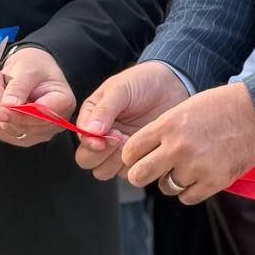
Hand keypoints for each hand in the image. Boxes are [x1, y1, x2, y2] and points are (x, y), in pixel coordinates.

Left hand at [0, 46, 75, 146]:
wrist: (30, 69)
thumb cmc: (35, 65)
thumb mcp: (28, 68)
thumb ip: (18, 87)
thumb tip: (7, 106)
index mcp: (63, 103)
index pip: (41, 116)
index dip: (18, 115)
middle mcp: (55, 123)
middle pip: (24, 126)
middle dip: (3, 107)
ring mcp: (40, 132)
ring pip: (9, 130)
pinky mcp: (23, 136)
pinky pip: (2, 132)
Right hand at [74, 62, 190, 180]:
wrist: (173, 85)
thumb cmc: (142, 82)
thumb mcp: (120, 89)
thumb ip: (104, 110)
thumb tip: (89, 132)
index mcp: (91, 118)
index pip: (81, 140)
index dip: (91, 143)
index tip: (106, 137)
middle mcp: (101, 136)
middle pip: (87, 161)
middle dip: (102, 155)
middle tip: (120, 138)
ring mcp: (118, 149)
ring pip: (105, 171)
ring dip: (116, 161)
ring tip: (132, 140)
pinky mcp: (137, 157)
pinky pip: (129, 172)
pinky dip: (135, 163)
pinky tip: (145, 146)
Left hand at [121, 81, 254, 203]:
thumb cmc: (220, 107)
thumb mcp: (184, 108)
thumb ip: (163, 130)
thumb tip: (143, 153)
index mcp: (168, 125)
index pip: (130, 150)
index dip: (131, 156)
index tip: (136, 158)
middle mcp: (178, 147)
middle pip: (138, 175)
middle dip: (140, 175)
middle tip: (148, 172)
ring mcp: (196, 166)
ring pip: (165, 187)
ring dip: (171, 181)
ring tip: (186, 166)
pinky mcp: (213, 182)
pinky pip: (187, 197)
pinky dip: (190, 190)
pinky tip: (199, 176)